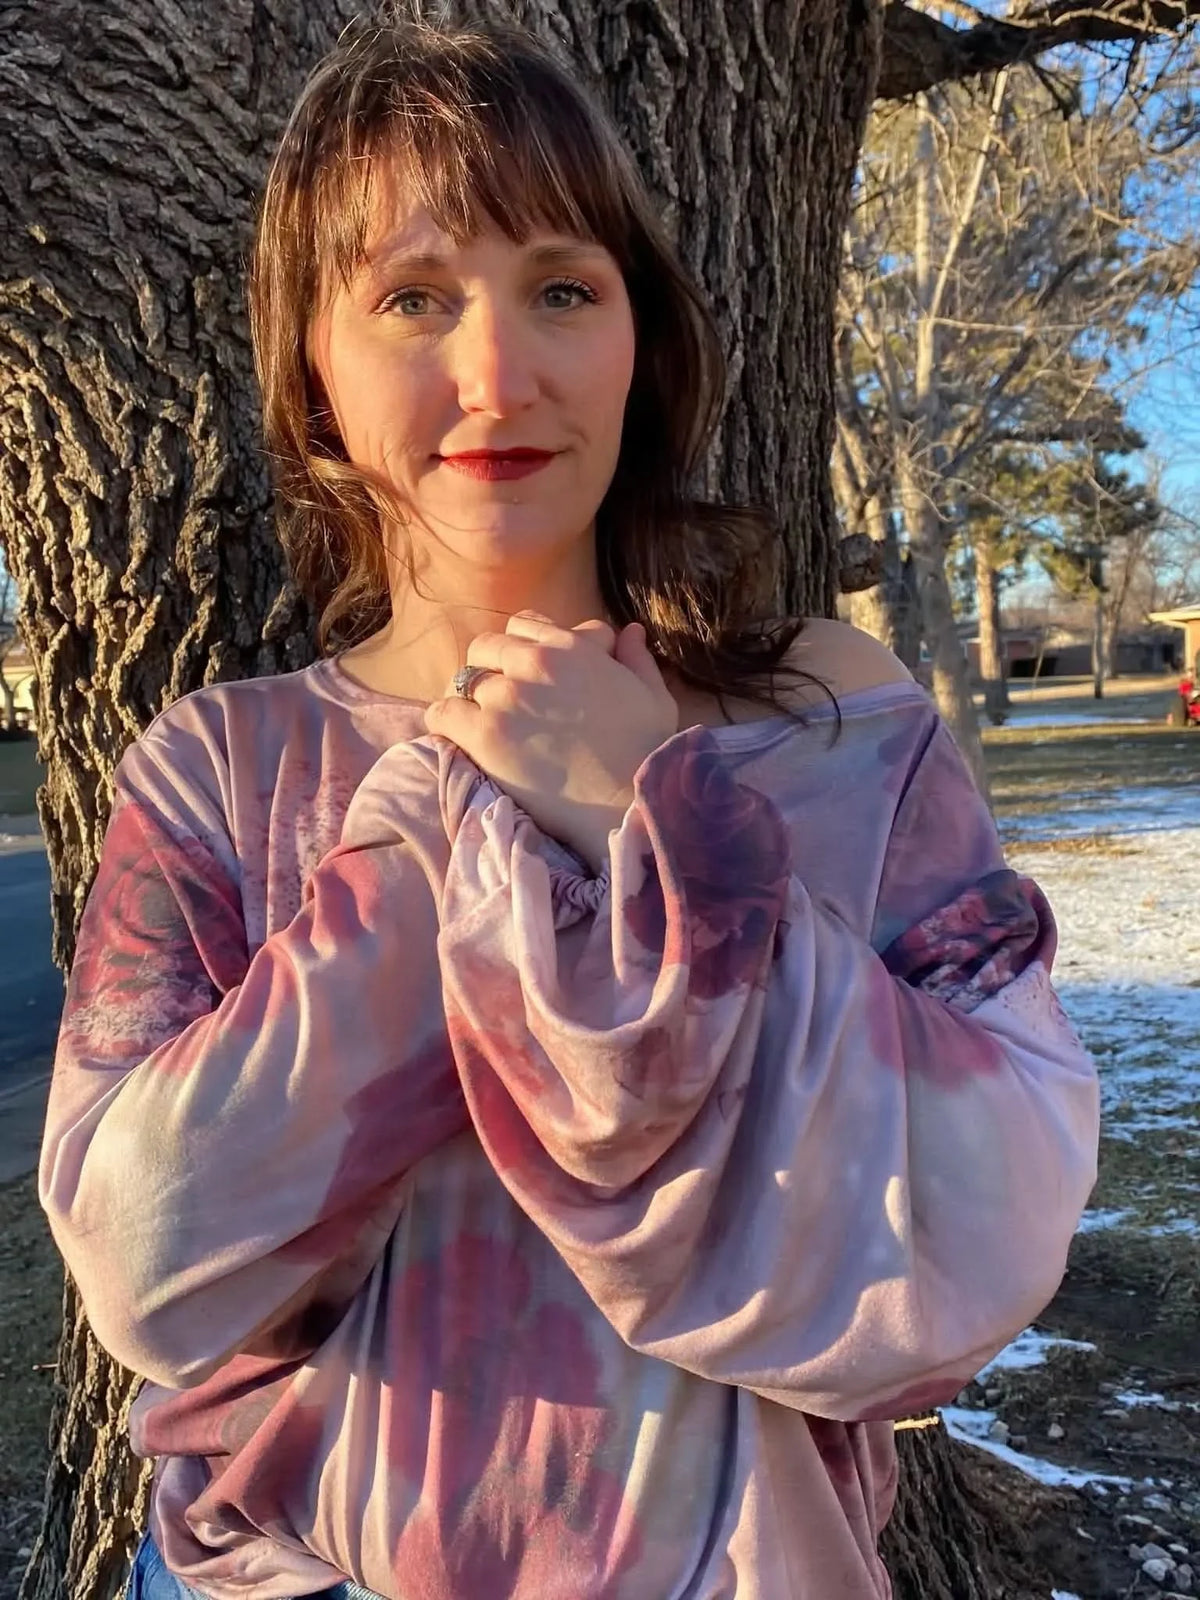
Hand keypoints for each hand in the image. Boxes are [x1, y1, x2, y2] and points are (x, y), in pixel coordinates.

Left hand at [424, 612, 679, 872]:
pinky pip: (442, 714)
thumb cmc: (647, 749)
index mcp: (570, 647)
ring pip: (462, 679)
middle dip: (489, 666)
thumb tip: (630, 631)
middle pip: (485, 647)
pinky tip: (457, 737)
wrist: (627, 801)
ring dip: (468, 697)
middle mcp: (531, 663)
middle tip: (497, 697)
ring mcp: (504, 697)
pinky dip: (445, 722)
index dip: (521, 645)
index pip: (523, 623)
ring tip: (476, 720)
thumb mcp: (654, 694)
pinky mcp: (483, 735)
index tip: (524, 668)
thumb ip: (636, 658)